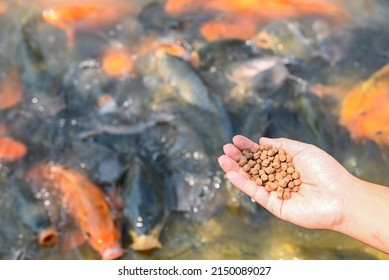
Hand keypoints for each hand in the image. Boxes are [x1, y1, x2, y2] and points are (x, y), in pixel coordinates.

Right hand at [218, 135, 353, 230]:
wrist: (340, 197)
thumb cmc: (326, 171)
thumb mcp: (303, 150)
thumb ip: (282, 145)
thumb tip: (262, 140)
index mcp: (285, 165)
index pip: (262, 155)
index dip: (249, 147)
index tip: (236, 139)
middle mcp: (278, 178)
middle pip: (254, 167)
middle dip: (239, 158)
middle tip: (226, 149)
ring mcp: (275, 192)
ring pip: (251, 180)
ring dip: (235, 170)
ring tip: (222, 159)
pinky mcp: (274, 205)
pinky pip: (256, 193)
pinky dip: (243, 184)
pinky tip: (231, 174)